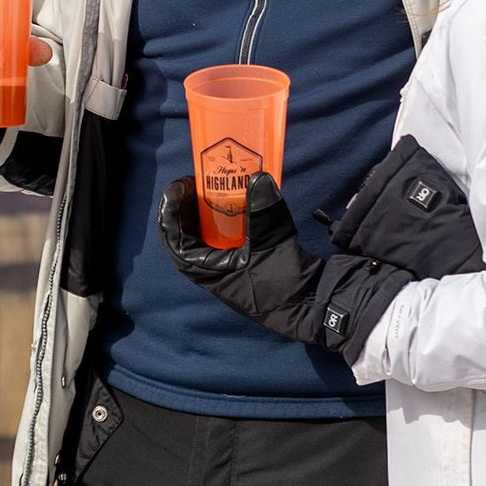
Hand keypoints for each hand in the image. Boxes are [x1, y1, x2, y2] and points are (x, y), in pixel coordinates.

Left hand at [156, 173, 410, 357]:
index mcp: (210, 272)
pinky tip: (236, 205)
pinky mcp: (248, 265)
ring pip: (206, 240)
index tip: (177, 188)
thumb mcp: (273, 243)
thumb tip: (258, 177)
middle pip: (188, 239)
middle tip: (192, 183)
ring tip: (209, 189)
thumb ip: (263, 210)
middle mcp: (214, 272)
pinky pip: (227, 241)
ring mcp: (230, 270)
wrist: (314, 307)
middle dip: (186, 211)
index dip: (171, 215)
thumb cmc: (284, 284)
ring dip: (204, 216)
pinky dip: (226, 222)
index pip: (176, 243)